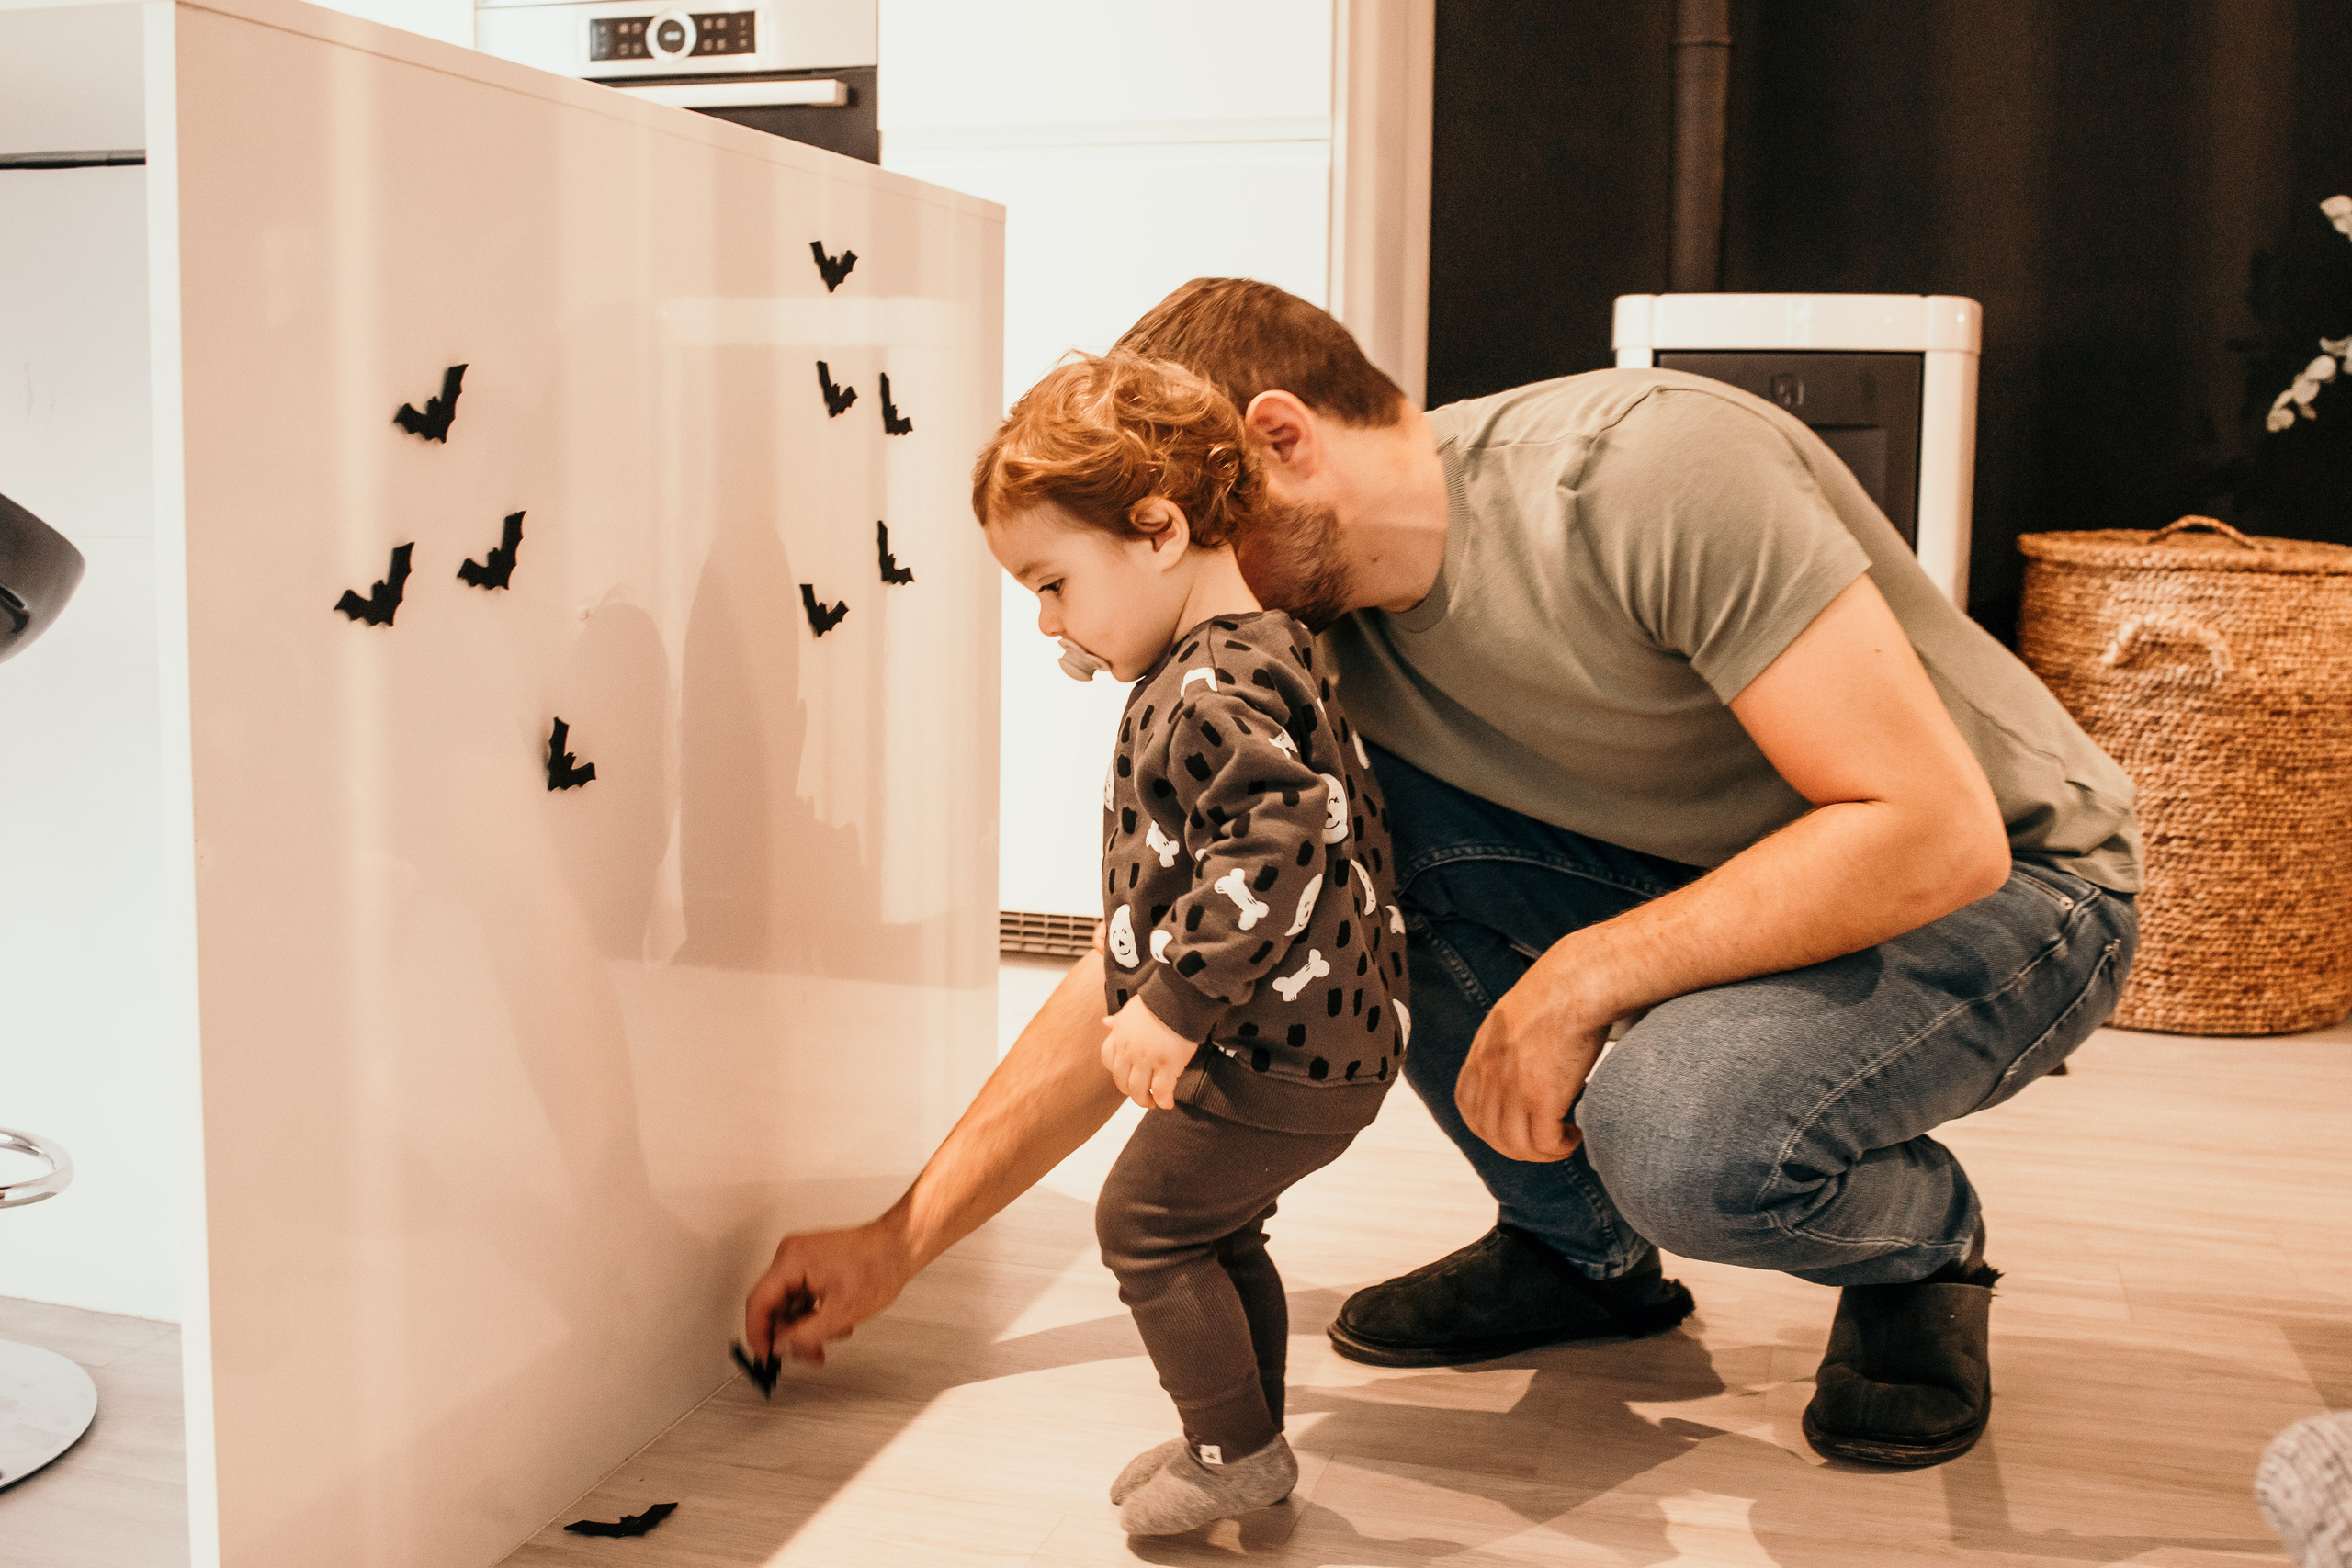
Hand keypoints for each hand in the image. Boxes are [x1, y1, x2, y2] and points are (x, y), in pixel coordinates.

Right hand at [743, 1219, 916, 1366]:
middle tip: (807, 1354)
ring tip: (832, 1336)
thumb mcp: (840, 1312)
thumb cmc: (879, 1265)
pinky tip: (836, 1324)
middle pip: (775, 1305)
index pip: (758, 1302)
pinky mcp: (815, 1264)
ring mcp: (803, 1259)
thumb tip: (780, 1348)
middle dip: (792, 1335)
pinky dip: (816, 1314)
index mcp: (791, 1260)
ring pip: (791, 1304)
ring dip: (808, 1326)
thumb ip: (804, 1335)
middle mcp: (792, 1255)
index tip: (765, 1356)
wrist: (901, 1246)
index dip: (758, 1335)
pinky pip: (803, 1295)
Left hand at [1100, 996, 1196, 1109]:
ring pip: (1139, 1091)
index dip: (1117, 1072)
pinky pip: (1161, 1091)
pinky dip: (1163, 1101)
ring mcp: (1147, 1059)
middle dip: (1131, 1092)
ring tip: (1152, 1103)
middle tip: (1141, 1096)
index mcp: (1119, 1036)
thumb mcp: (1132, 1009)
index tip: (1127, 1076)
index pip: (1109, 1060)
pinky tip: (1168, 1103)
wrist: (1179, 996)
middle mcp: (1129, 1051)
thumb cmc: (1159, 1000)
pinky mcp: (1167, 1065)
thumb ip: (1120, 1020)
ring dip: (1144, 1101)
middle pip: (1122, 1081)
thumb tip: (1106, 1022)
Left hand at [1456, 966, 1611, 1162]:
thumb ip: (1508, 1041)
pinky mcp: (1541, 1097)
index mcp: (1481, 1054)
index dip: (1490, 1127)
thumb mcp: (1515, 1016)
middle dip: (1519, 1147)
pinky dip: (1561, 1147)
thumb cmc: (1559, 993)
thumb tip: (1524, 1059)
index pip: (1468, 1108)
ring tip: (1564, 1140)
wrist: (1578, 983)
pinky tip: (1575, 1135)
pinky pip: (1545, 1143)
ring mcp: (1512, 1088)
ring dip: (1542, 1152)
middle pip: (1490, 1134)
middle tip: (1547, 1140)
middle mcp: (1490, 1074)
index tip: (1517, 1127)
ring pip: (1517, 1146)